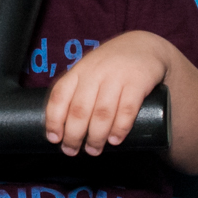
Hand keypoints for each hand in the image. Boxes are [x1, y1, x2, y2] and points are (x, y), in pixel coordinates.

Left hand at [45, 31, 167, 156]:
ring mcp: (116, 76)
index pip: (59, 95)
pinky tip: (115, 140)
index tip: (54, 139)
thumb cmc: (110, 67)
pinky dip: (120, 128)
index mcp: (78, 71)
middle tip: (72, 151)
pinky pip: (127, 109)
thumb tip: (62, 129)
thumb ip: (77, 93)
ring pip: (102, 112)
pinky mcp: (137, 81)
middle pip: (79, 109)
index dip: (53, 120)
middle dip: (73, 135)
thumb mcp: (89, 72)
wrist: (144, 47)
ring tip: (94, 150)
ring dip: (96, 136)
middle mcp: (95, 72)